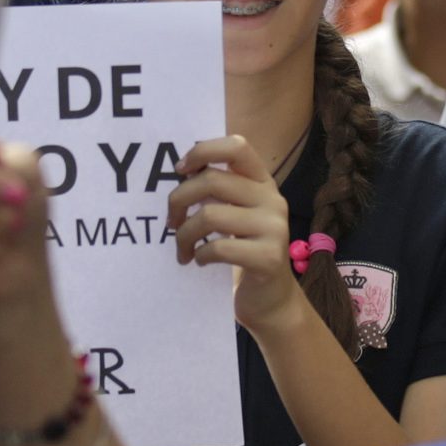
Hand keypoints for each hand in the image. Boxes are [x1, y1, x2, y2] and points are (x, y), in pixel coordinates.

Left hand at [168, 137, 297, 329]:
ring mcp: (275, 228)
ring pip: (209, 216)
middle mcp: (273, 199)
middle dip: (179, 200)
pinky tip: (199, 261)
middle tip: (171, 222)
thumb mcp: (235, 213)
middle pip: (212, 181)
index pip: (237, 146)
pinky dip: (199, 255)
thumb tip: (180, 171)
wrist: (270, 299)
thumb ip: (218, 190)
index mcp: (263, 182)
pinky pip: (217, 248)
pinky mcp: (269, 257)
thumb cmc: (243, 251)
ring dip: (184, 235)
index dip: (203, 151)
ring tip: (183, 249)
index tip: (180, 170)